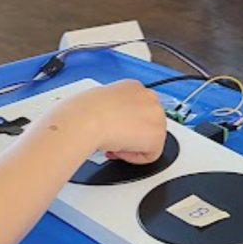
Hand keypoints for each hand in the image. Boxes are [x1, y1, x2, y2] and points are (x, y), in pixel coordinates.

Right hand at [50, 79, 166, 164]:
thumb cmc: (85, 110)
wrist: (88, 118)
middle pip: (147, 123)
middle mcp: (148, 96)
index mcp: (134, 86)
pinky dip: (134, 157)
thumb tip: (112, 118)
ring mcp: (156, 114)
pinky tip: (119, 150)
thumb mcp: (100, 101)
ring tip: (114, 144)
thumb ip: (114, 108)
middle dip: (131, 134)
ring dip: (132, 145)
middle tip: (113, 140)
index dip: (124, 123)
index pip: (137, 109)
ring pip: (150, 139)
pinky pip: (151, 155)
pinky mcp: (157, 135)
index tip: (114, 128)